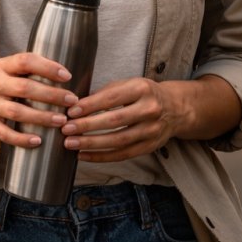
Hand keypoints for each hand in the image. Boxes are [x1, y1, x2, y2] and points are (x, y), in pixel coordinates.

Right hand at [0, 53, 78, 148]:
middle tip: (71, 100)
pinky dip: (22, 139)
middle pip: (25, 88)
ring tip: (61, 120)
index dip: (47, 67)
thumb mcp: (6, 70)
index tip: (67, 76)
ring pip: (17, 112)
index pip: (25, 61)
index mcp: (2, 67)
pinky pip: (6, 134)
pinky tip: (38, 141)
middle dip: (51, 95)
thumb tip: (65, 75)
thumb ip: (29, 69)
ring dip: (41, 117)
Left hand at [59, 77, 180, 162]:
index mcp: (141, 89)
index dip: (90, 106)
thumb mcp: (128, 84)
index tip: (71, 111)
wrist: (175, 108)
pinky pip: (123, 154)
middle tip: (66, 129)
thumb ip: (106, 93)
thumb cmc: (144, 94)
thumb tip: (76, 104)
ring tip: (70, 143)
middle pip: (114, 120)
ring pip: (118, 140)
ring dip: (91, 144)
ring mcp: (151, 130)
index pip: (112, 98)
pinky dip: (101, 157)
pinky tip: (83, 155)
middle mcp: (149, 110)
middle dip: (87, 126)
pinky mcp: (150, 146)